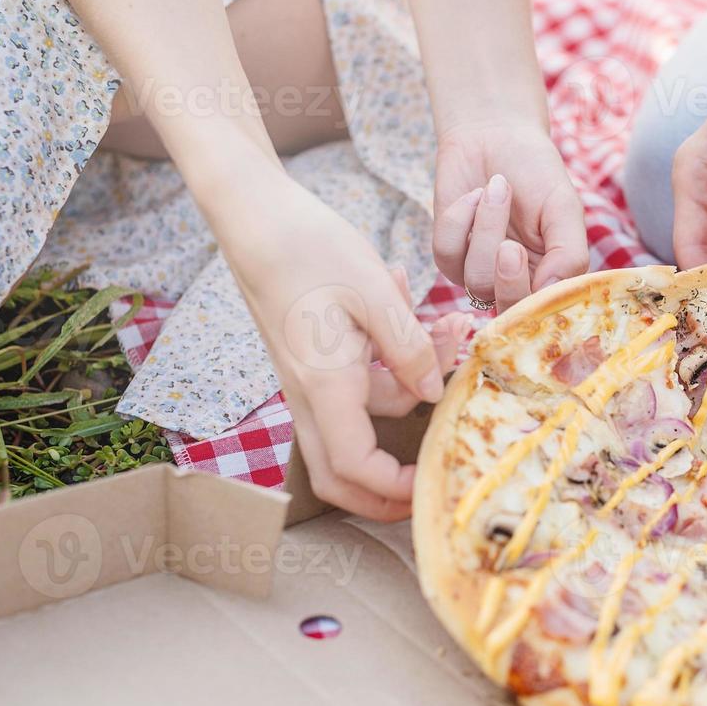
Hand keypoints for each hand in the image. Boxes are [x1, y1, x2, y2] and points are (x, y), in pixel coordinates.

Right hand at [221, 171, 469, 520]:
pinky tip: (411, 302)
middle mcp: (309, 394)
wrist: (256, 215)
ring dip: (413, 388)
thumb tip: (435, 394)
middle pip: (341, 473)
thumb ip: (410, 349)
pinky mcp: (313, 360)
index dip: (396, 488)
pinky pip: (358, 383)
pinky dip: (393, 361)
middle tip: (434, 476)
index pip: (356, 466)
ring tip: (450, 328)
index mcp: (325, 385)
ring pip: (363, 418)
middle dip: (387, 490)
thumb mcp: (376, 293)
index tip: (435, 479)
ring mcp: (308, 380)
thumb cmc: (310, 248)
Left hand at [432, 119, 587, 311]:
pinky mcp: (449, 254)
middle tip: (509, 246)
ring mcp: (479, 271)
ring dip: (486, 226)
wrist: (495, 135)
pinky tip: (474, 193)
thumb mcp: (565, 208)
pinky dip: (460, 218)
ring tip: (498, 186)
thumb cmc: (537, 171)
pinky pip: (447, 252)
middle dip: (505, 277)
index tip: (526, 261)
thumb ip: (570, 255)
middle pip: (505, 308)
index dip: (531, 299)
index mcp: (551, 278)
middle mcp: (515, 281)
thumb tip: (555, 293)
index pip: (541, 313)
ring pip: (475, 278)